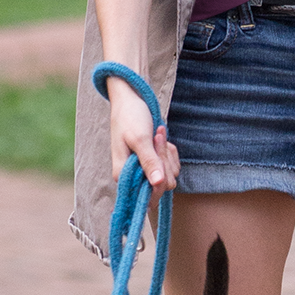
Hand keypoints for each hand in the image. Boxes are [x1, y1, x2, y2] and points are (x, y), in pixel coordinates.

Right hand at [107, 77, 179, 204]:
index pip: (148, 195)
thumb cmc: (130, 117)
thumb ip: (149, 162)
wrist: (131, 99)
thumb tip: (158, 184)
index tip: (158, 157)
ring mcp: (145, 169)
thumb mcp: (140, 139)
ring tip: (157, 134)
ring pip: (170, 174)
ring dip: (167, 154)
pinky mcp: (154, 161)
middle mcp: (133, 176)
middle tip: (156, 138)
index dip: (159, 183)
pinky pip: (171, 164)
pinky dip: (169, 150)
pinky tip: (160, 136)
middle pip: (163, 184)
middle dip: (164, 161)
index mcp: (123, 175)